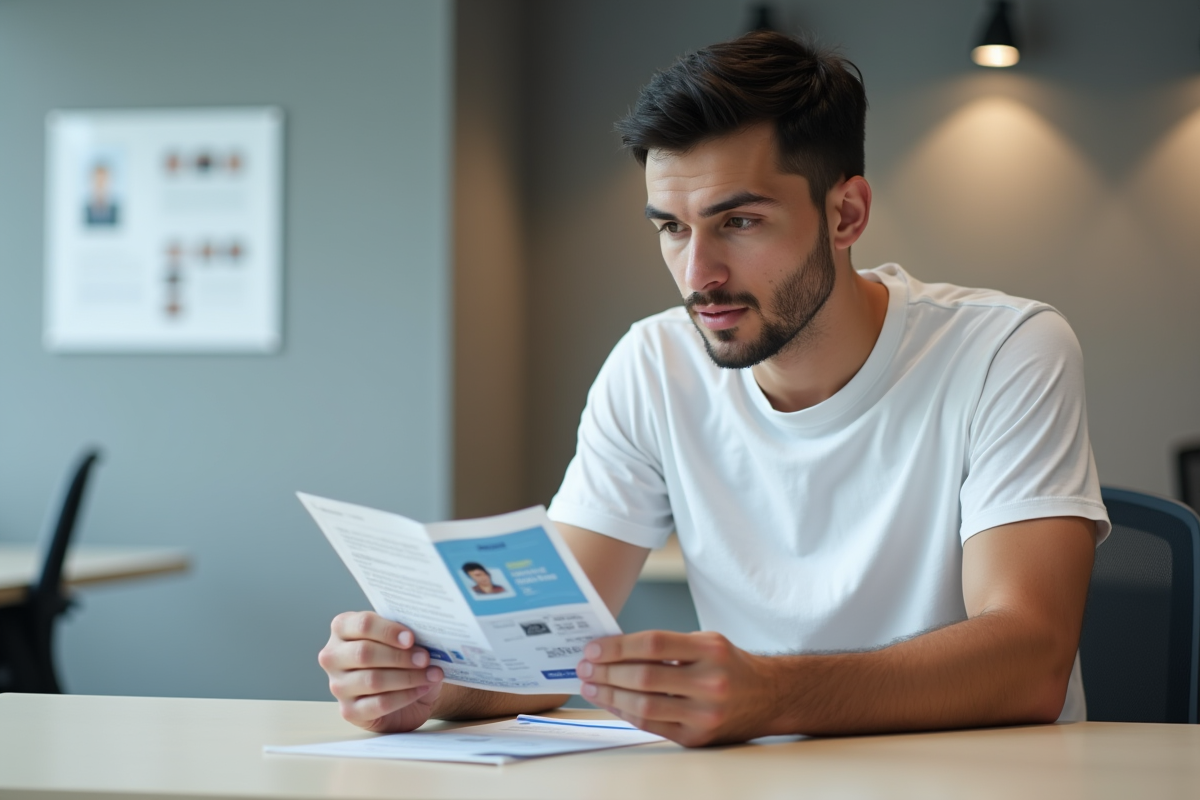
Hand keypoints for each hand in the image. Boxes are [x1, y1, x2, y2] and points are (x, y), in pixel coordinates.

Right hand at [318, 611, 444, 731]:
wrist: (405, 691)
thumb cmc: (400, 657)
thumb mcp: (400, 639)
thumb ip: (405, 632)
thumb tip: (424, 631)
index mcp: (343, 628)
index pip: (362, 624)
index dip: (388, 631)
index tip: (411, 638)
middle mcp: (333, 656)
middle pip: (364, 653)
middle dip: (400, 656)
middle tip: (425, 658)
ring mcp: (338, 686)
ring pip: (372, 680)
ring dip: (407, 677)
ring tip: (430, 674)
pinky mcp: (349, 711)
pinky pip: (379, 704)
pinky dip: (405, 696)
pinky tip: (422, 689)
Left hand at [576, 630, 773, 746]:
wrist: (770, 697)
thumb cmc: (732, 666)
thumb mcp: (707, 642)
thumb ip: (668, 645)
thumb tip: (616, 649)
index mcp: (711, 650)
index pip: (653, 644)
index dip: (618, 646)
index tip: (594, 648)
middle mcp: (710, 682)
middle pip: (644, 677)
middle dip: (606, 672)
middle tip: (584, 667)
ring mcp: (704, 713)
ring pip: (645, 706)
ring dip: (610, 696)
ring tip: (591, 686)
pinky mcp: (698, 737)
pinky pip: (652, 725)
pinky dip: (627, 713)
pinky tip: (612, 703)